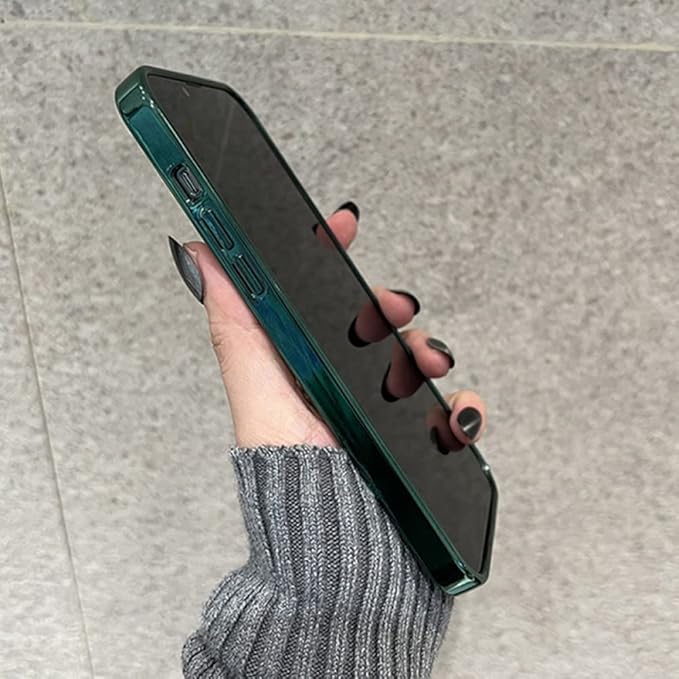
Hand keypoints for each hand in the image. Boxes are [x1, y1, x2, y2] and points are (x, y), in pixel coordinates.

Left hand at [169, 203, 486, 449]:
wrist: (334, 548)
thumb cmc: (291, 478)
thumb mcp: (258, 392)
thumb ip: (235, 326)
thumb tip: (196, 256)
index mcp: (300, 365)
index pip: (313, 296)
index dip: (327, 254)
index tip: (340, 222)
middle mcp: (339, 383)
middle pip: (372, 322)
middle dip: (387, 308)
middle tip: (393, 310)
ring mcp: (379, 411)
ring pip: (415, 358)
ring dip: (427, 351)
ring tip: (425, 365)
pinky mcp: (414, 440)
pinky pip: (449, 410)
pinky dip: (461, 406)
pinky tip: (456, 414)